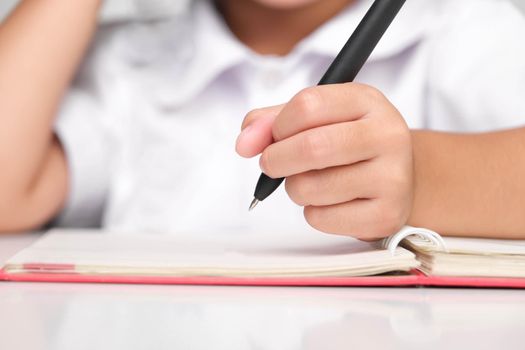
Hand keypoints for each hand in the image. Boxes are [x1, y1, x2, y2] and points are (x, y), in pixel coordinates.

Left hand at [236, 83, 412, 239]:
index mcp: (367, 101)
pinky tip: (331, 202)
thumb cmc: (348, 144)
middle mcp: (387, 135)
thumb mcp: (319, 118)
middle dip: (276, 159)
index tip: (272, 137)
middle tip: (271, 164)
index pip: (308, 105)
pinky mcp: (386, 215)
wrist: (398, 178)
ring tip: (311, 182)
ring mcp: (392, 177)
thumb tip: (244, 142)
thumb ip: (274, 121)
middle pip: (312, 147)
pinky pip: (321, 218)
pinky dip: (312, 212)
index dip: (277, 125)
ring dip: (295, 188)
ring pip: (310, 187)